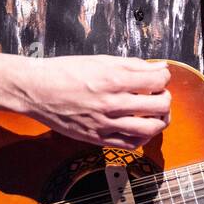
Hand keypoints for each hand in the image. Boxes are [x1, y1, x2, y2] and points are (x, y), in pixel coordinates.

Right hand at [21, 55, 170, 149]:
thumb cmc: (66, 71)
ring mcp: (105, 123)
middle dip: (166, 99)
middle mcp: (112, 103)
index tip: (160, 77)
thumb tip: (159, 68)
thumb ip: (132, 65)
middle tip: (160, 95)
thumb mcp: (100, 60)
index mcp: (114, 79)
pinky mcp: (97, 138)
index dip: (164, 77)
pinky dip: (142, 137)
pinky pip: (130, 144)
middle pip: (159, 106)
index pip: (157, 80)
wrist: (37, 90)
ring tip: (156, 114)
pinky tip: (141, 128)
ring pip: (150, 129)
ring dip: (160, 121)